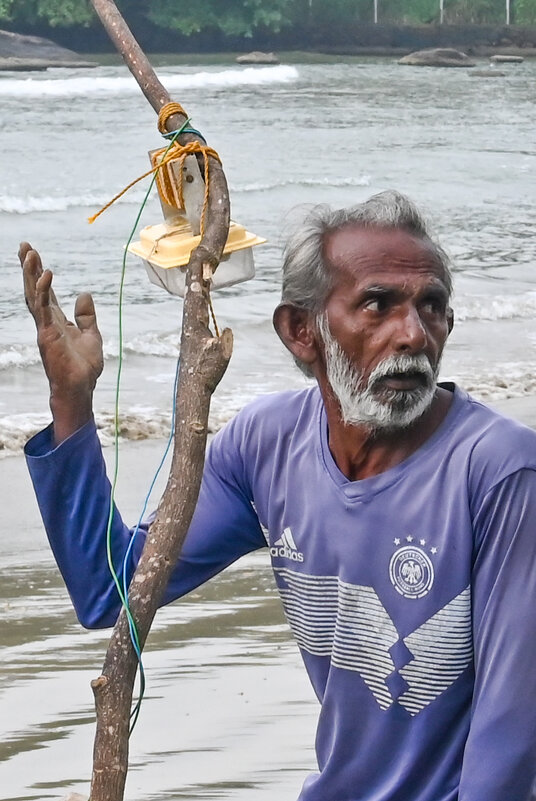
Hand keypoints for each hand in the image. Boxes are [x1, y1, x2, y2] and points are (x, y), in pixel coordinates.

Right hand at [19, 242, 103, 444]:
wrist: (81, 388)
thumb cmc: (84, 367)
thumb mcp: (91, 335)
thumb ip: (87, 316)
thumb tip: (84, 294)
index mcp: (57, 321)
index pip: (46, 292)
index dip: (40, 274)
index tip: (34, 255)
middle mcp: (47, 322)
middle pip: (35, 289)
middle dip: (29, 268)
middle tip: (24, 246)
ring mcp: (45, 328)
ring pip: (34, 295)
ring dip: (31, 274)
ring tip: (29, 253)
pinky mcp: (48, 334)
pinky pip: (44, 309)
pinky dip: (43, 291)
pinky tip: (44, 275)